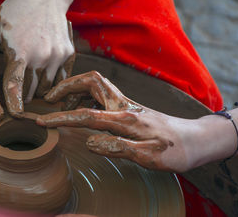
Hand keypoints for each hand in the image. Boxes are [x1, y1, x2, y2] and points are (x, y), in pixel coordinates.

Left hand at [0, 0, 74, 116]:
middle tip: (16, 93)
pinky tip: (43, 72)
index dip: (14, 103)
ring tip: (29, 78)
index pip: (15, 84)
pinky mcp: (68, 54)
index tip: (14, 116)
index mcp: (20, 51)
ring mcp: (58, 56)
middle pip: (32, 91)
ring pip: (47, 88)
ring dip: (37, 89)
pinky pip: (61, 79)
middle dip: (23, 97)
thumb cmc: (15, 13)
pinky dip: (52, 82)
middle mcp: (42, 56)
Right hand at [36, 71, 202, 172]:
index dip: (61, 118)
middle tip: (50, 98)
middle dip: (66, 85)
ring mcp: (126, 104)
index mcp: (126, 118)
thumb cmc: (176, 151)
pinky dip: (87, 96)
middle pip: (90, 81)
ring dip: (75, 89)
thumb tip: (90, 142)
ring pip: (96, 84)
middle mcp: (124, 105)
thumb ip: (119, 147)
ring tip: (63, 105)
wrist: (196, 140)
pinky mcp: (129, 107)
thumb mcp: (150, 156)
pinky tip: (84, 111)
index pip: (85, 115)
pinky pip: (102, 94)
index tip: (41, 121)